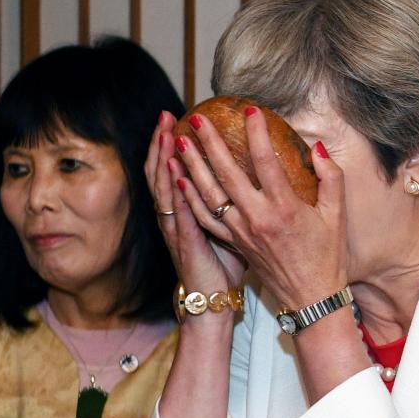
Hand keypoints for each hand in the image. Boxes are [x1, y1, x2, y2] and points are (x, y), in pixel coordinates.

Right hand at [144, 112, 245, 301]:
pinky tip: (174, 173)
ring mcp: (179, 229)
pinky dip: (175, 193)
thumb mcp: (232, 230)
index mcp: (190, 210)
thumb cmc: (225, 267)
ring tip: (166, 134)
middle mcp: (179, 215)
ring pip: (166, 188)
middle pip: (165, 172)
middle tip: (166, 115)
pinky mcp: (186, 243)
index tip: (183, 119)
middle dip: (163, 143)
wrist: (215, 302)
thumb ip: (236, 203)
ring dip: (163, 160)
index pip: (179, 170)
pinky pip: (178, 214)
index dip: (176, 146)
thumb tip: (256, 179)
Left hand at [173, 107, 347, 309]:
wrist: (311, 297)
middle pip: (227, 174)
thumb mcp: (337, 215)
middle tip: (196, 119)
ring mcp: (241, 232)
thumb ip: (330, 178)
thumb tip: (316, 148)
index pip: (266, 162)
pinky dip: (190, 198)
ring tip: (180, 142)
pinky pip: (205, 218)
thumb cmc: (327, 255)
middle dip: (210, 143)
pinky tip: (180, 179)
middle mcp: (258, 218)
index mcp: (285, 209)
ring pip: (209, 195)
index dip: (256, 133)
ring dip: (192, 166)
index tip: (250, 110)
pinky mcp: (234, 243)